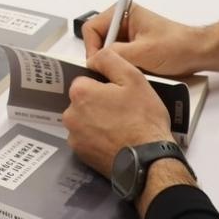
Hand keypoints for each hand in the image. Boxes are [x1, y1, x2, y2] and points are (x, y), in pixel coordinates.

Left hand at [62, 46, 175, 177]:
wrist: (148, 161)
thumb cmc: (143, 119)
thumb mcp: (133, 78)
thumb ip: (109, 59)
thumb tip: (94, 57)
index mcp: (80, 93)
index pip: (87, 80)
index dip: (105, 85)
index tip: (120, 94)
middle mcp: (70, 115)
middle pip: (84, 100)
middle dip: (100, 103)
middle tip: (124, 111)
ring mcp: (74, 137)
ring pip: (85, 119)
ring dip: (98, 121)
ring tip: (122, 127)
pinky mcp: (80, 154)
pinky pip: (87, 138)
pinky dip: (98, 138)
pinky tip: (116, 140)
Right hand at [83, 2, 202, 77]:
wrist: (198, 53)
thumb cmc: (177, 46)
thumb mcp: (141, 52)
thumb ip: (114, 54)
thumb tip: (94, 61)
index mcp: (124, 13)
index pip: (92, 28)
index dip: (92, 47)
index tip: (97, 64)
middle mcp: (125, 22)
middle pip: (99, 41)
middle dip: (105, 57)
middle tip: (113, 71)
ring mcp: (130, 36)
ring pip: (109, 52)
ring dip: (116, 64)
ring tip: (129, 71)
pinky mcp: (135, 48)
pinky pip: (120, 59)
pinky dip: (124, 67)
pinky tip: (135, 72)